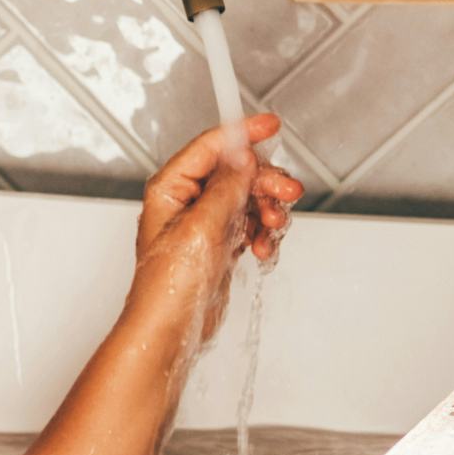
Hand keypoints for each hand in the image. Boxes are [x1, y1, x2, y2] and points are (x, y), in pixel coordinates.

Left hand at [131, 113, 303, 344]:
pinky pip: (251, 223)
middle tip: (285, 193)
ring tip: (271, 227)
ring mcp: (204, 223)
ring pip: (249, 197)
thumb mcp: (201, 227)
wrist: (170, 328)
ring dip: (267, 209)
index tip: (270, 126)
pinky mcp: (218, 243)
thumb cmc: (168, 285)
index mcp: (170, 189)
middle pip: (236, 171)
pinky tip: (264, 247)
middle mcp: (185, 202)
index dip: (242, 133)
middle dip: (264, 181)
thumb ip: (226, 187)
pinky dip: (264, 232)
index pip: (210, 147)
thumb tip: (242, 156)